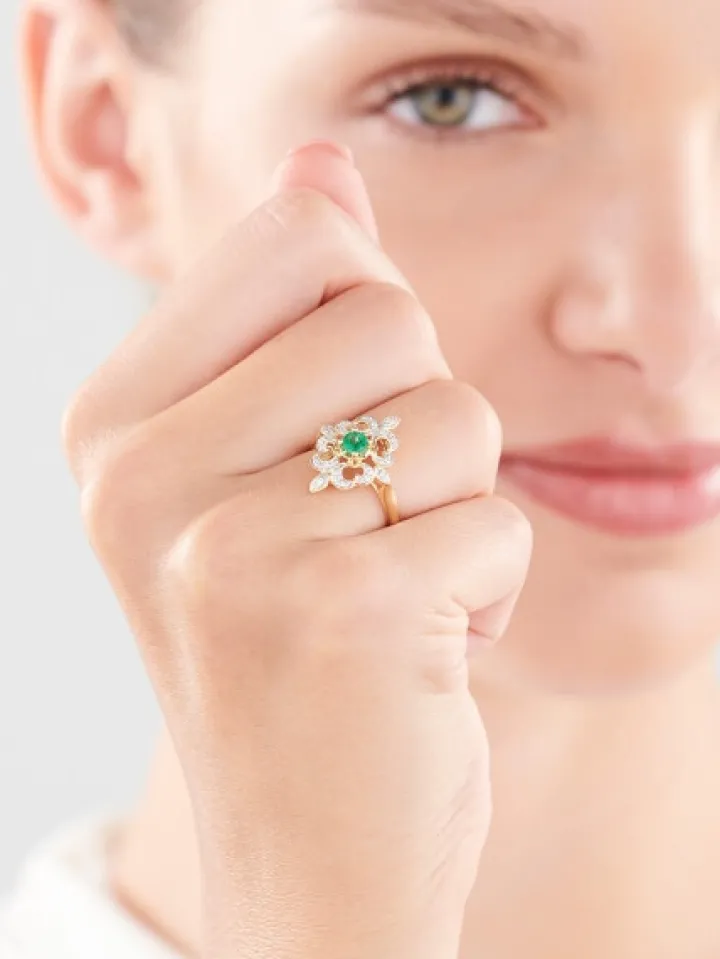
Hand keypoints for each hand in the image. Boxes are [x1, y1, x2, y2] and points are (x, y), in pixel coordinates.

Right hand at [62, 142, 532, 958]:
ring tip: (386, 590)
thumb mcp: (256, 468)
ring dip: (455, 506)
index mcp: (114, 424)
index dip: (360, 324)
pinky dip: (491, 587)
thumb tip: (323, 160)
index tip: (323, 428)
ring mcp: (236, 548)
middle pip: (389, 313)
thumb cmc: (291, 653)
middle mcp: (146, 478)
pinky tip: (420, 650)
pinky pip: (498, 519)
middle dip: (414, 421)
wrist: (307, 854)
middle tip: (360, 528)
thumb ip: (290, 304)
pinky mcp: (348, 609)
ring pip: (458, 415)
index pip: (300, 232)